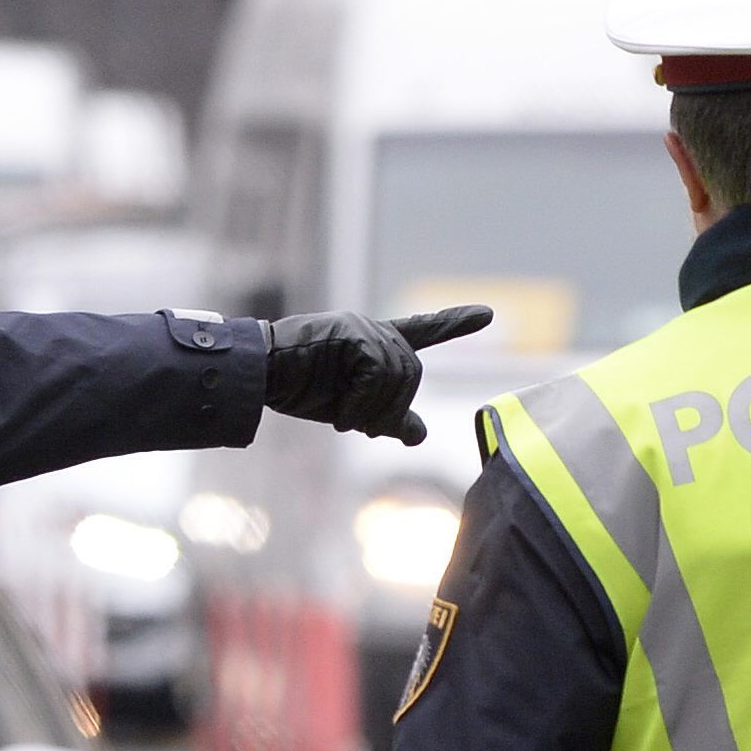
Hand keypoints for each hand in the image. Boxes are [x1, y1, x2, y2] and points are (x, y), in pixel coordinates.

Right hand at [261, 305, 495, 443]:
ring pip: (396, 378)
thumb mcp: (351, 408)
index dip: (455, 322)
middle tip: (356, 425)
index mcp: (378, 342)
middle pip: (413, 374)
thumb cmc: (300, 388)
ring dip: (371, 411)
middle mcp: (376, 331)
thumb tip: (420, 436)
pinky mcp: (352, 335)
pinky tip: (340, 413)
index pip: (425, 330)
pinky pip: (375, 376)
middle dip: (390, 409)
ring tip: (342, 419)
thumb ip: (387, 417)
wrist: (262, 375)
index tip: (487, 314)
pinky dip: (359, 403)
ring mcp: (365, 330)